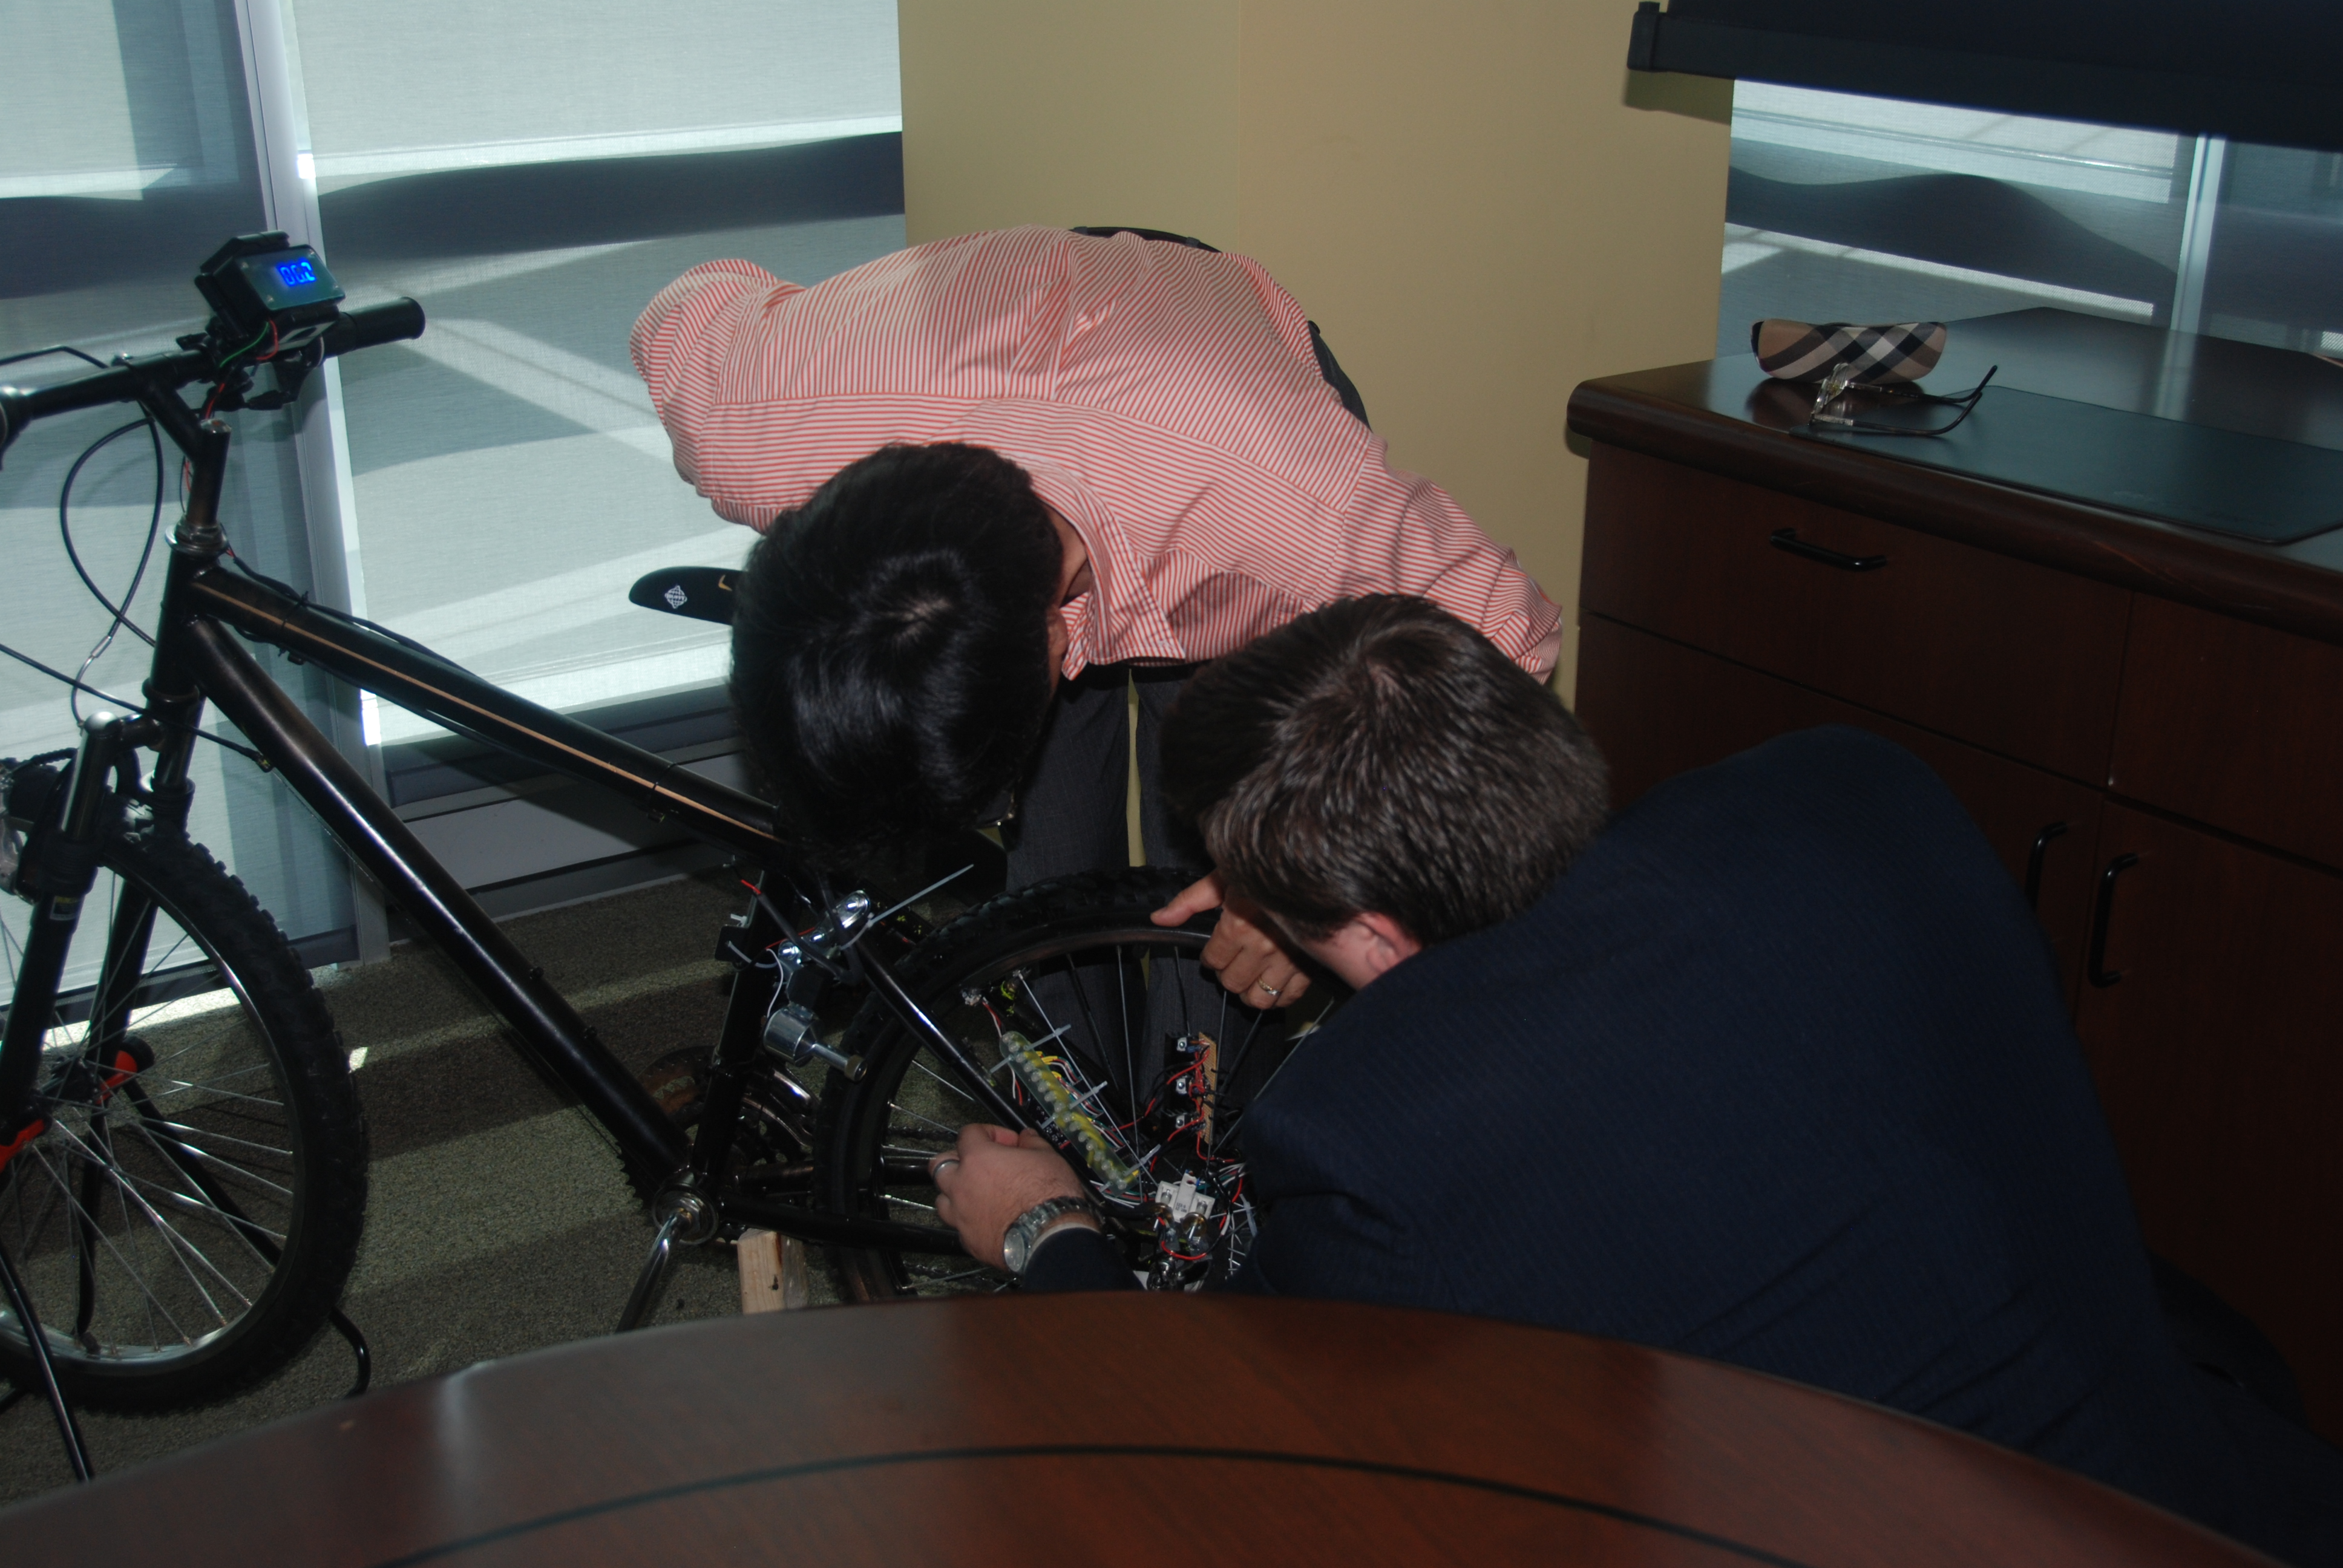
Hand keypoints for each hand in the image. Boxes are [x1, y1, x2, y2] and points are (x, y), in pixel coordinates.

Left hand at [929, 1125, 1087, 1266]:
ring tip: (977, 1195)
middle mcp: (962, 1185)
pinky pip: (959, 1227)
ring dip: (956, 1194)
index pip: (968, 1133)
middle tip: (981, 1165)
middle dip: (958, 1161)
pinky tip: (987, 1221)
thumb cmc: (1048, 1195)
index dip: (988, 1133)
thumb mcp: (1047, 1156)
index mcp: (978, 1159)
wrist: (1050, 1236)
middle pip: (940, 1166)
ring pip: (942, 1199)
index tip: (1006, 1142)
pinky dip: (969, 1221)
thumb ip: (1032, 1143)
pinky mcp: (968, 1240)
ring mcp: (961, 1215)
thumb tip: (1027, 1138)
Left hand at [1153, 871, 1310, 1007]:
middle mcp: (1262, 947)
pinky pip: (1288, 998)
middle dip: (1227, 972)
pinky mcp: (1308, 967)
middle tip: (1232, 958)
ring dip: (1249, 990)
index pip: (1212, 960)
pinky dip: (1277, 996)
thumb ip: (1189, 901)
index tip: (1216, 948)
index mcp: (1238, 925)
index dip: (1210, 955)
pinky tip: (1272, 981)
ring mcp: (1287, 960)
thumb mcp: (1223, 878)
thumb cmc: (1266, 870)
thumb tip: (1160, 918)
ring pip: (1258, 998)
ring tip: (1249, 974)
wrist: (1311, 870)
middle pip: (1232, 982)